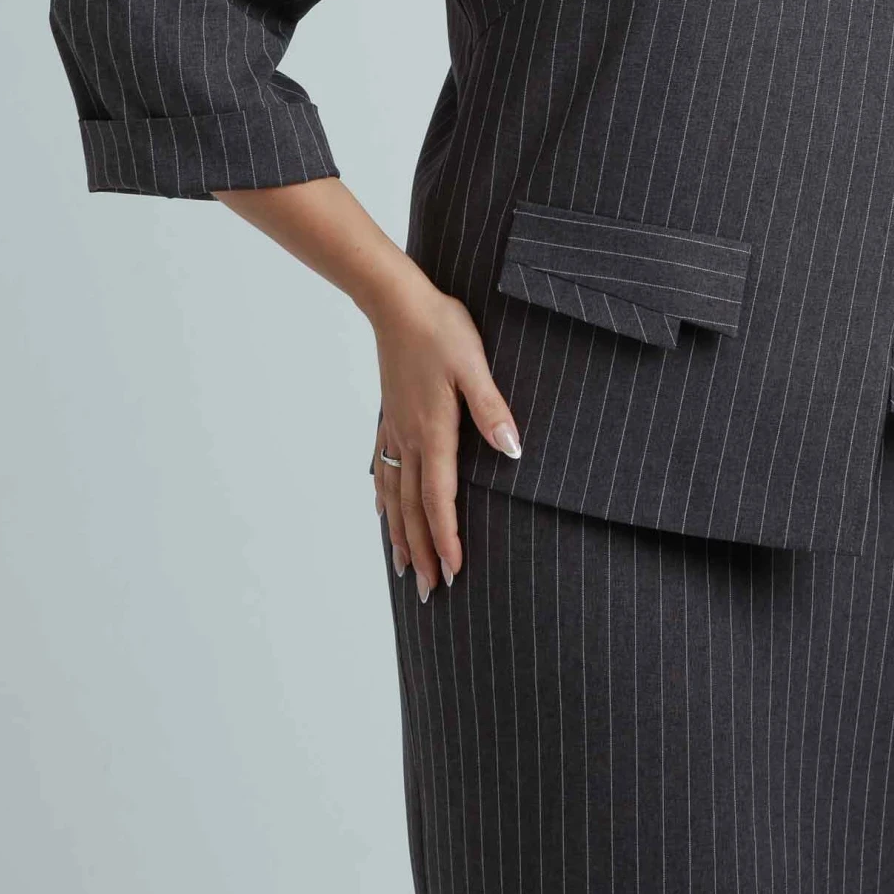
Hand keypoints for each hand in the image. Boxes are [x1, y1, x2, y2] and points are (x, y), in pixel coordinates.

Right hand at [370, 278, 521, 597]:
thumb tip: (512, 450)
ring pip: (394, 494)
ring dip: (400, 534)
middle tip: (430, 591)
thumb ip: (491, 409)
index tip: (454, 572)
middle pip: (413, 509)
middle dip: (423, 552)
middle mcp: (409, 438)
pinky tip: (382, 509)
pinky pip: (382, 468)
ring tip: (403, 567)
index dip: (447, 538)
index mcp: (434, 431)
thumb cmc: (440, 329)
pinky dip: (383, 497)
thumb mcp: (474, 364)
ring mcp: (395, 429)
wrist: (396, 302)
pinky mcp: (389, 415)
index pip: (439, 499)